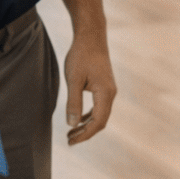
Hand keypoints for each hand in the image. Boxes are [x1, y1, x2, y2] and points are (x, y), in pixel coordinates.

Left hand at [62, 30, 115, 144]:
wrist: (91, 37)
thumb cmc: (81, 56)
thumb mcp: (73, 80)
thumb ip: (73, 103)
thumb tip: (72, 124)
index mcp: (105, 93)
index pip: (97, 122)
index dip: (85, 134)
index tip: (71, 141)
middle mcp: (110, 93)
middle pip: (101, 121)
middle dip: (86, 133)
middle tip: (69, 140)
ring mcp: (109, 90)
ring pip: (100, 114)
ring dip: (87, 125)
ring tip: (72, 132)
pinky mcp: (104, 86)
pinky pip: (99, 106)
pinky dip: (89, 116)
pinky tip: (79, 119)